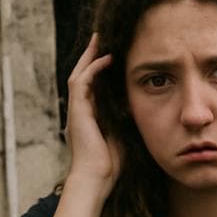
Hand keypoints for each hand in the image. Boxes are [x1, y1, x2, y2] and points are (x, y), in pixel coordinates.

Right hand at [63, 34, 117, 193]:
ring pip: (79, 74)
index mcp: (90, 117)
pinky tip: (106, 59)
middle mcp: (80, 111)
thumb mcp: (124, 136)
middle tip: (100, 38)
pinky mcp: (77, 111)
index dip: (100, 70)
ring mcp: (76, 110)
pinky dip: (93, 69)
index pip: (93, 86)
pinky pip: (82, 82)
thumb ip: (127, 121)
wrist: (96, 178)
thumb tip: (141, 107)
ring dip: (89, 56)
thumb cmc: (111, 165)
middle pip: (82, 75)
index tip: (111, 56)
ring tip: (99, 40)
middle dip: (91, 56)